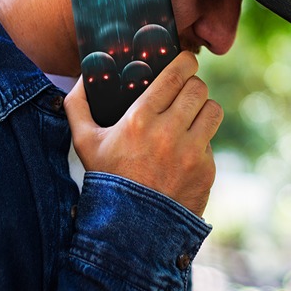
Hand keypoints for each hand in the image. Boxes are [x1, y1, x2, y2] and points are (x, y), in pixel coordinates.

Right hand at [64, 52, 221, 216]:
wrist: (129, 229)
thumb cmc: (106, 179)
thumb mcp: (84, 142)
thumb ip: (78, 106)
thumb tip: (81, 78)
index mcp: (140, 119)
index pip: (176, 75)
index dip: (186, 62)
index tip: (186, 61)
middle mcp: (169, 132)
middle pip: (198, 88)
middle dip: (193, 85)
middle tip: (186, 90)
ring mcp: (191, 152)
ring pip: (213, 110)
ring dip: (203, 109)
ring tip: (192, 116)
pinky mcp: (206, 170)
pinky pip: (211, 142)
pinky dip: (201, 142)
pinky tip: (185, 151)